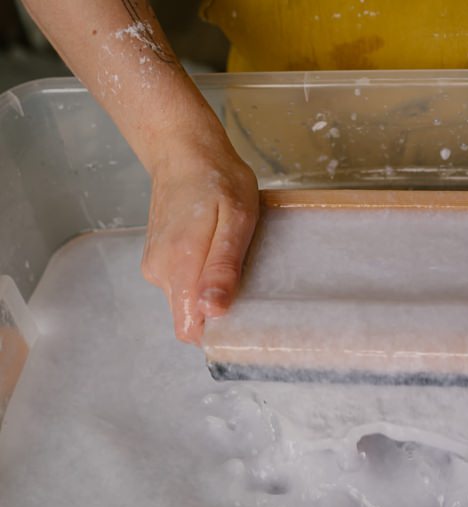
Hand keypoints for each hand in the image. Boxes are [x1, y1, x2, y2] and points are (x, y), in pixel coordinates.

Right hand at [141, 137, 258, 343]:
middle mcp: (159, 272)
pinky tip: (217, 248)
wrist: (183, 150)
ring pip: (188, 298)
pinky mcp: (159, 256)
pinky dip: (202, 275)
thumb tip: (212, 311)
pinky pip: (183, 282)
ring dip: (212, 287)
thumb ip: (222, 267)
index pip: (190, 330)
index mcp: (178, 267)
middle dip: (220, 307)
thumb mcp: (236, 220)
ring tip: (233, 254)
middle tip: (247, 274)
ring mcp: (155, 264)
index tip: (245, 315)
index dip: (218, 331)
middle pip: (191, 316)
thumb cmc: (216, 180)